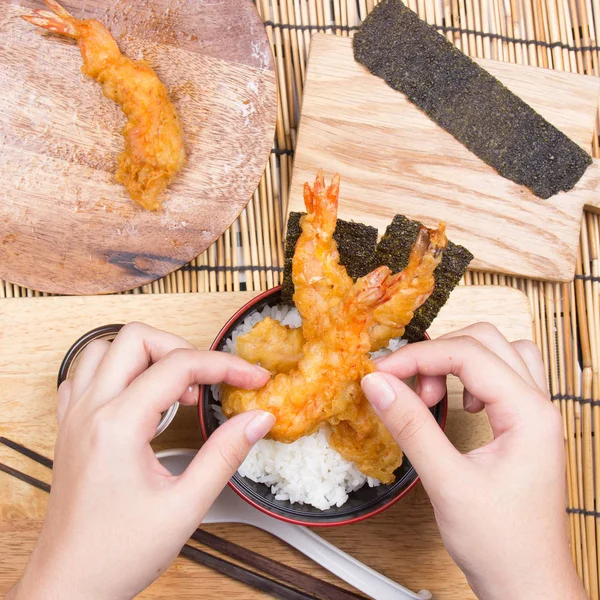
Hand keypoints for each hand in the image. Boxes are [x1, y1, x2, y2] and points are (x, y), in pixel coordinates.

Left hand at [7, 323, 273, 599]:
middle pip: (136, 338)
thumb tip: (257, 418)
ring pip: (105, 348)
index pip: (180, 365)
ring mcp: (75, 417)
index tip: (253, 378)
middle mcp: (91, 411)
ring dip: (146, 355)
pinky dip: (115, 370)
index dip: (226, 365)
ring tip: (175, 387)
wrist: (68, 588)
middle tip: (208, 381)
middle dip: (183, 349)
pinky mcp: (70, 429)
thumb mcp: (185, 506)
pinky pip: (84, 374)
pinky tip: (137, 396)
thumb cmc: (115, 555)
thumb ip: (226, 454)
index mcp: (118, 425)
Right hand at [361, 323, 584, 599]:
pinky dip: (472, 378)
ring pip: (498, 352)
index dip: (417, 357)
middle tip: (407, 388)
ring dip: (458, 361)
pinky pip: (502, 377)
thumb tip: (377, 383)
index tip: (381, 372)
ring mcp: (534, 415)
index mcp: (529, 413)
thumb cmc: (501, 545)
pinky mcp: (523, 427)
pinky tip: (457, 406)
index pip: (467, 354)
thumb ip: (411, 427)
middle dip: (438, 355)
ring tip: (432, 396)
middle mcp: (538, 405)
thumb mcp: (447, 483)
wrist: (528, 586)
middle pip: (486, 341)